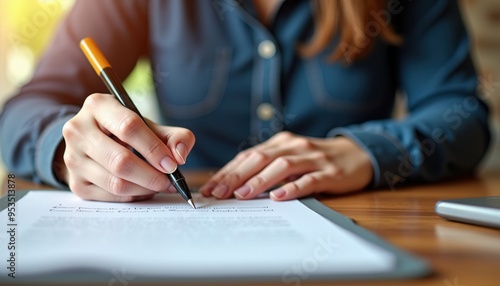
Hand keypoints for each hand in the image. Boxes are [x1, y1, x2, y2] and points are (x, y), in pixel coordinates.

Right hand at [55, 93, 194, 201]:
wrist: (95, 141)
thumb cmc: (126, 131)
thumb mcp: (150, 126)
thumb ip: (174, 137)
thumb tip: (180, 156)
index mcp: (99, 105)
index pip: (129, 127)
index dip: (154, 148)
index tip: (172, 164)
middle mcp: (78, 130)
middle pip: (120, 161)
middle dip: (151, 175)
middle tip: (169, 181)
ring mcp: (72, 158)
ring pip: (115, 183)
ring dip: (145, 188)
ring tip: (160, 185)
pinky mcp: (75, 182)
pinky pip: (110, 196)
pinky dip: (133, 196)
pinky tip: (143, 189)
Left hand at [199, 132, 372, 200]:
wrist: (357, 154)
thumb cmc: (316, 160)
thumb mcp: (291, 156)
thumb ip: (268, 166)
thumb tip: (235, 185)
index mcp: (281, 142)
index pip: (249, 156)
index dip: (228, 171)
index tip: (210, 187)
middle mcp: (294, 146)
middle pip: (260, 158)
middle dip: (236, 176)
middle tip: (218, 193)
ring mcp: (312, 158)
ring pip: (282, 166)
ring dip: (260, 180)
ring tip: (242, 195)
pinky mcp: (330, 172)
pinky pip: (309, 180)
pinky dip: (293, 188)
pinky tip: (279, 197)